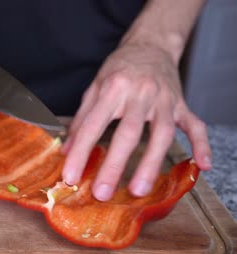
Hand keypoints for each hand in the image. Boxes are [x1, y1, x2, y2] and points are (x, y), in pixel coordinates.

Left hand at [61, 42, 211, 200]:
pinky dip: (201, 145)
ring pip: (161, 133)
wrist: (150, 46)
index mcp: (113, 88)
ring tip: (139, 190)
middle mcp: (140, 93)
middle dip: (114, 164)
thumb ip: (81, 118)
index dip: (80, 151)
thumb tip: (66, 149)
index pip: (93, 125)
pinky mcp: (181, 105)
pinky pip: (195, 125)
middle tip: (102, 193)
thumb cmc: (119, 69)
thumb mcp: (94, 87)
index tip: (71, 175)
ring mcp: (164, 99)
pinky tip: (202, 166)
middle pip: (128, 132)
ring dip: (151, 163)